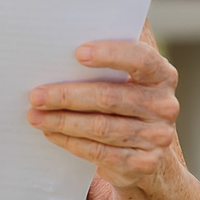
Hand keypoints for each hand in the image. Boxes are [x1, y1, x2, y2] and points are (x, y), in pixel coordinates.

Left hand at [27, 38, 180, 189]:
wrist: (146, 153)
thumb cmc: (126, 102)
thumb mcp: (128, 79)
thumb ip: (112, 58)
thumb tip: (70, 35)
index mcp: (162, 76)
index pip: (140, 59)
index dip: (110, 54)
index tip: (78, 53)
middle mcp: (164, 106)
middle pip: (109, 97)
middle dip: (68, 95)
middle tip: (36, 95)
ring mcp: (155, 137)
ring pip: (100, 127)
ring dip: (62, 121)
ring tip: (36, 115)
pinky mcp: (142, 163)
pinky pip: (99, 152)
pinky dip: (70, 142)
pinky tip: (51, 133)